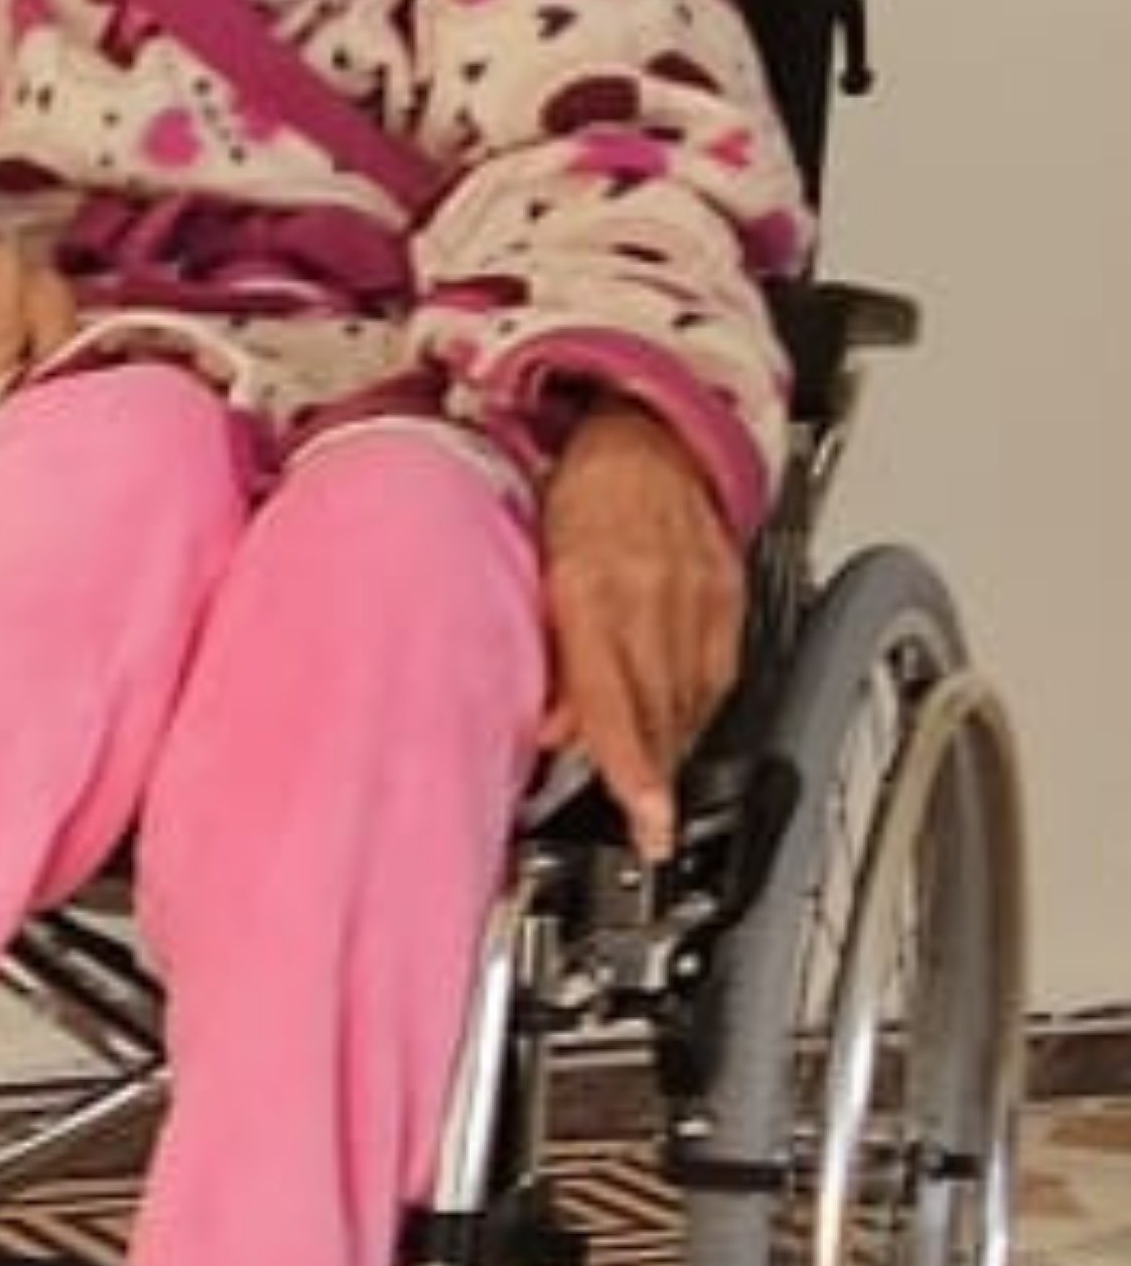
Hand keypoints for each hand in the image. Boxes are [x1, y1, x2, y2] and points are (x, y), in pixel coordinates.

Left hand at [537, 404, 744, 857]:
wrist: (647, 434)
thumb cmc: (578, 498)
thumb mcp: (537, 572)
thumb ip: (548, 657)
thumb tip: (552, 732)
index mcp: (593, 590)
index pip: (615, 699)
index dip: (632, 767)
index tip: (646, 819)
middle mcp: (654, 596)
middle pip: (659, 711)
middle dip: (653, 777)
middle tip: (648, 830)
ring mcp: (700, 596)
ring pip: (692, 698)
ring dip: (673, 750)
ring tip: (657, 793)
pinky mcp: (728, 593)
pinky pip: (718, 671)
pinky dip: (697, 710)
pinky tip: (680, 729)